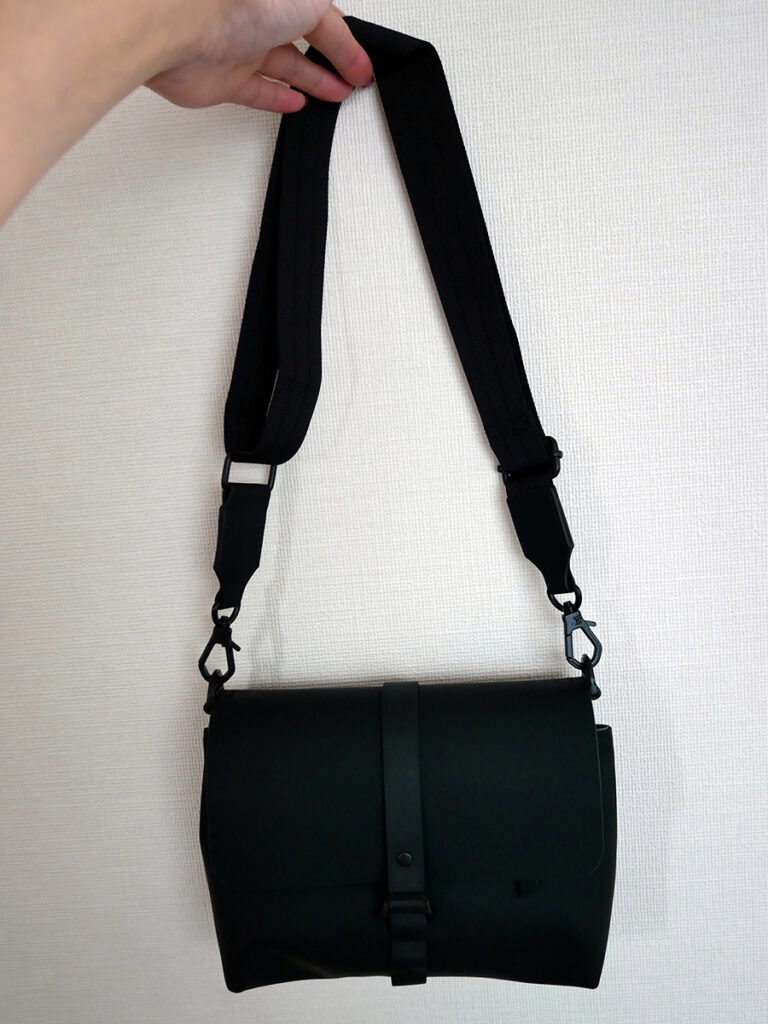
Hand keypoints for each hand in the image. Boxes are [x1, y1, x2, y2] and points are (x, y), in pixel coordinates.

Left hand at [147, 1, 372, 111]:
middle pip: (304, 42)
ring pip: (285, 67)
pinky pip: (257, 91)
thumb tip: (345, 40)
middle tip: (353, 83)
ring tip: (336, 96)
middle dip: (332, 63)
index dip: (347, 44)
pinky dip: (279, 99)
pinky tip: (297, 103)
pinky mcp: (223, 80)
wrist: (185, 27)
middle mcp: (260, 17)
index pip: (322, 19)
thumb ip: (329, 22)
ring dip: (313, 82)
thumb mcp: (308, 1)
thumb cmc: (240, 3)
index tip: (363, 69)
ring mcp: (241, 49)